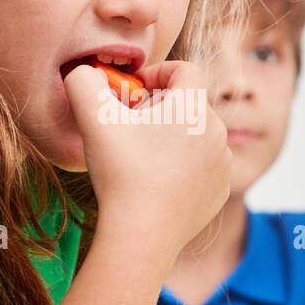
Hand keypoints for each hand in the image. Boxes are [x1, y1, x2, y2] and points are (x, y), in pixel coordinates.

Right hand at [64, 60, 230, 261]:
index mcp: (194, 107)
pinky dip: (181, 167)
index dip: (156, 73)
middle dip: (160, 108)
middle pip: (189, 104)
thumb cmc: (121, 173)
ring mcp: (221, 165)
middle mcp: (217, 132)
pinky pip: (201, 167)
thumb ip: (83, 81)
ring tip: (141, 156)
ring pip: (196, 136)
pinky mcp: (218, 192)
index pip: (183, 69)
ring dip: (172, 137)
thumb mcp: (93, 116)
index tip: (133, 92)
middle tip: (130, 126)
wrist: (141, 235)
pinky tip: (155, 181)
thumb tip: (83, 72)